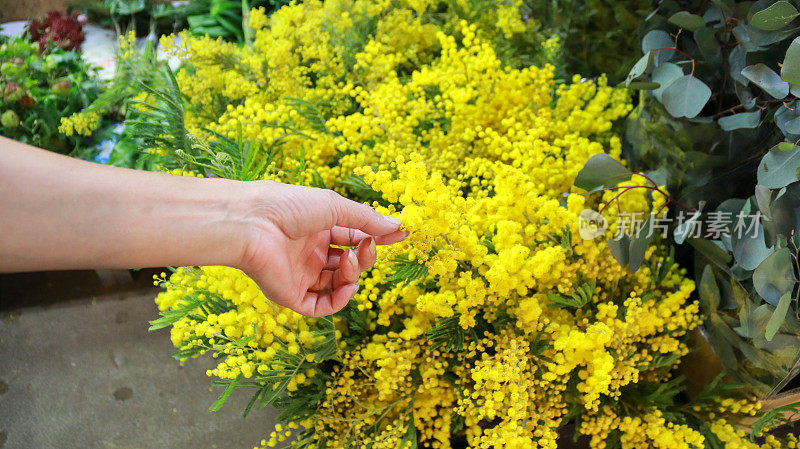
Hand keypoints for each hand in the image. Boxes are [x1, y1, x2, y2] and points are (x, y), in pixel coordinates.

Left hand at [236, 181, 406, 316]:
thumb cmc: (289, 206)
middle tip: (367, 246)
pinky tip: (348, 287)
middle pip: (349, 263)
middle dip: (365, 257)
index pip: (354, 238)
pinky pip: (321, 306)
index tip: (402, 235)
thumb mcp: (335, 207)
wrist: (252, 221)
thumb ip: (366, 220)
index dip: (377, 238)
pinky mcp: (290, 295)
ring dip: (354, 275)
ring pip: (338, 285)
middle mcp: (310, 253)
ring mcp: (301, 275)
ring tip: (351, 260)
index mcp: (318, 229)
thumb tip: (396, 226)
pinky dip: (340, 300)